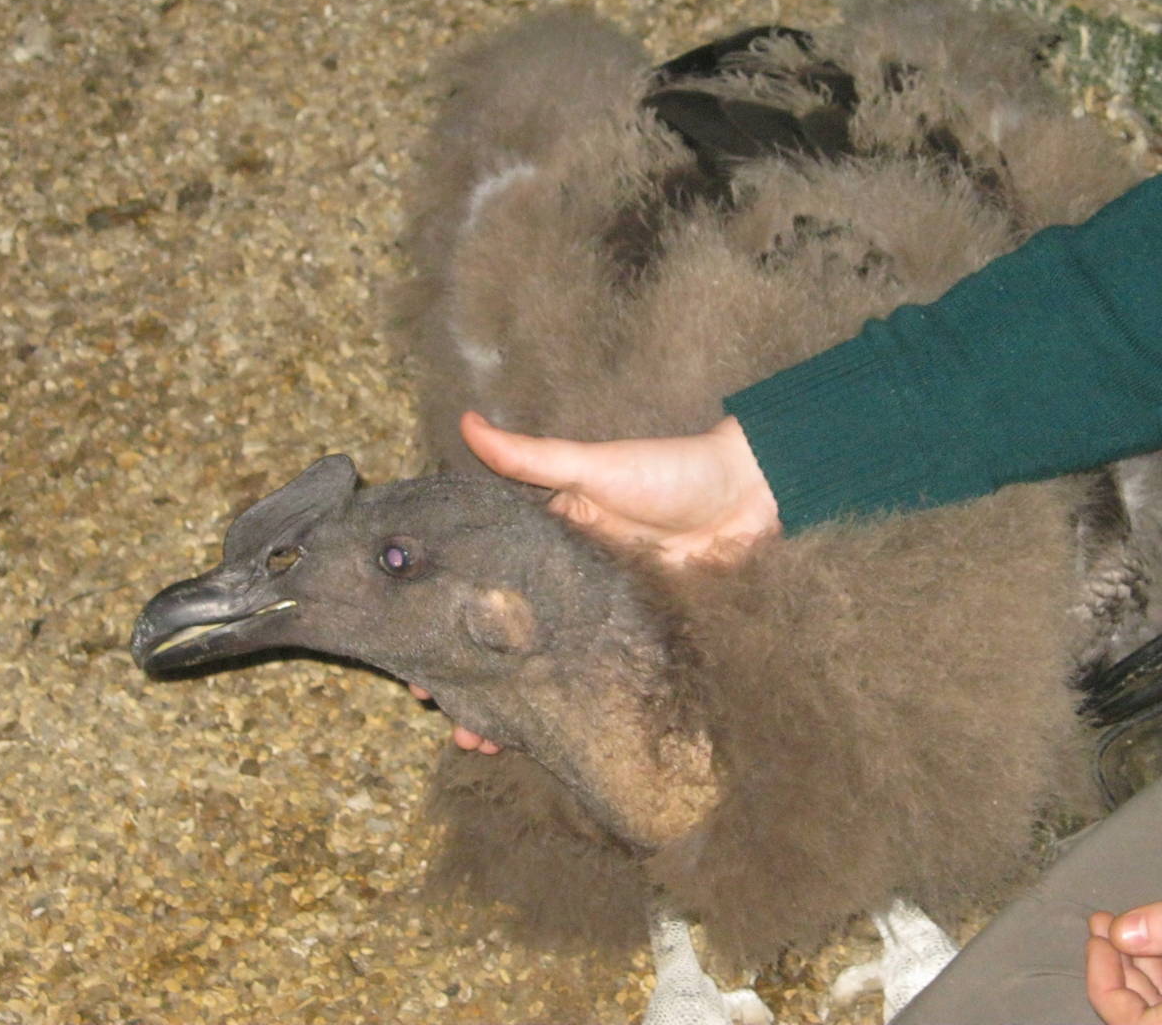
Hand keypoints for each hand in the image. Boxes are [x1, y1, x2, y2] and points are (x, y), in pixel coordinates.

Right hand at [424, 411, 780, 755]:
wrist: (751, 498)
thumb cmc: (671, 472)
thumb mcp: (593, 466)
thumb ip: (531, 457)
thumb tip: (467, 421)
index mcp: (547, 540)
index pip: (483, 583)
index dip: (446, 614)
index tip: (410, 647)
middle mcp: (565, 584)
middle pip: (507, 637)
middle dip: (472, 675)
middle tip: (434, 707)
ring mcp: (599, 619)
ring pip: (545, 668)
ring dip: (513, 704)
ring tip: (478, 740)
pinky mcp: (637, 643)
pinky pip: (596, 680)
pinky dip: (570, 708)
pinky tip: (544, 738)